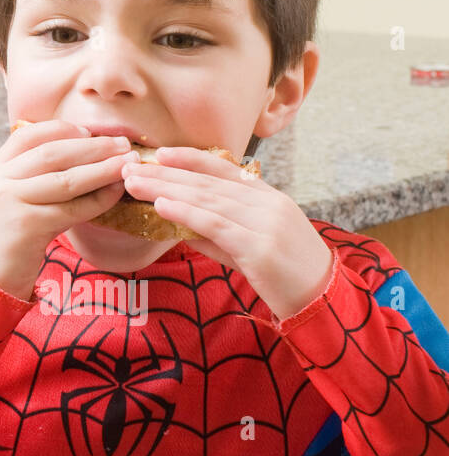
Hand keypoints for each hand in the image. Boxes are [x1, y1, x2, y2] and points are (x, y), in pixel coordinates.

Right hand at [0, 120, 139, 300]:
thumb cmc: (2, 241)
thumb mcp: (6, 201)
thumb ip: (28, 180)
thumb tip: (79, 159)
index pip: (27, 136)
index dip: (61, 130)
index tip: (90, 132)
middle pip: (52, 154)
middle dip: (92, 147)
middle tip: (122, 144)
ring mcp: (9, 203)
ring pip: (65, 180)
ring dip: (102, 170)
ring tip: (127, 164)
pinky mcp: (26, 227)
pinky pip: (71, 210)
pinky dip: (97, 200)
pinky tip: (115, 194)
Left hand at [120, 147, 334, 320]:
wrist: (323, 301)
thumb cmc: (284, 275)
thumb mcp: (248, 247)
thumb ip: (216, 233)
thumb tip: (179, 223)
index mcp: (268, 197)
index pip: (224, 168)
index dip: (190, 158)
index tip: (160, 154)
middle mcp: (267, 203)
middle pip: (208, 182)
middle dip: (166, 174)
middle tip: (131, 169)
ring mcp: (265, 223)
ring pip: (207, 199)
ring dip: (166, 190)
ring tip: (136, 185)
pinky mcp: (260, 247)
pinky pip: (216, 225)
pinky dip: (185, 212)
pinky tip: (161, 206)